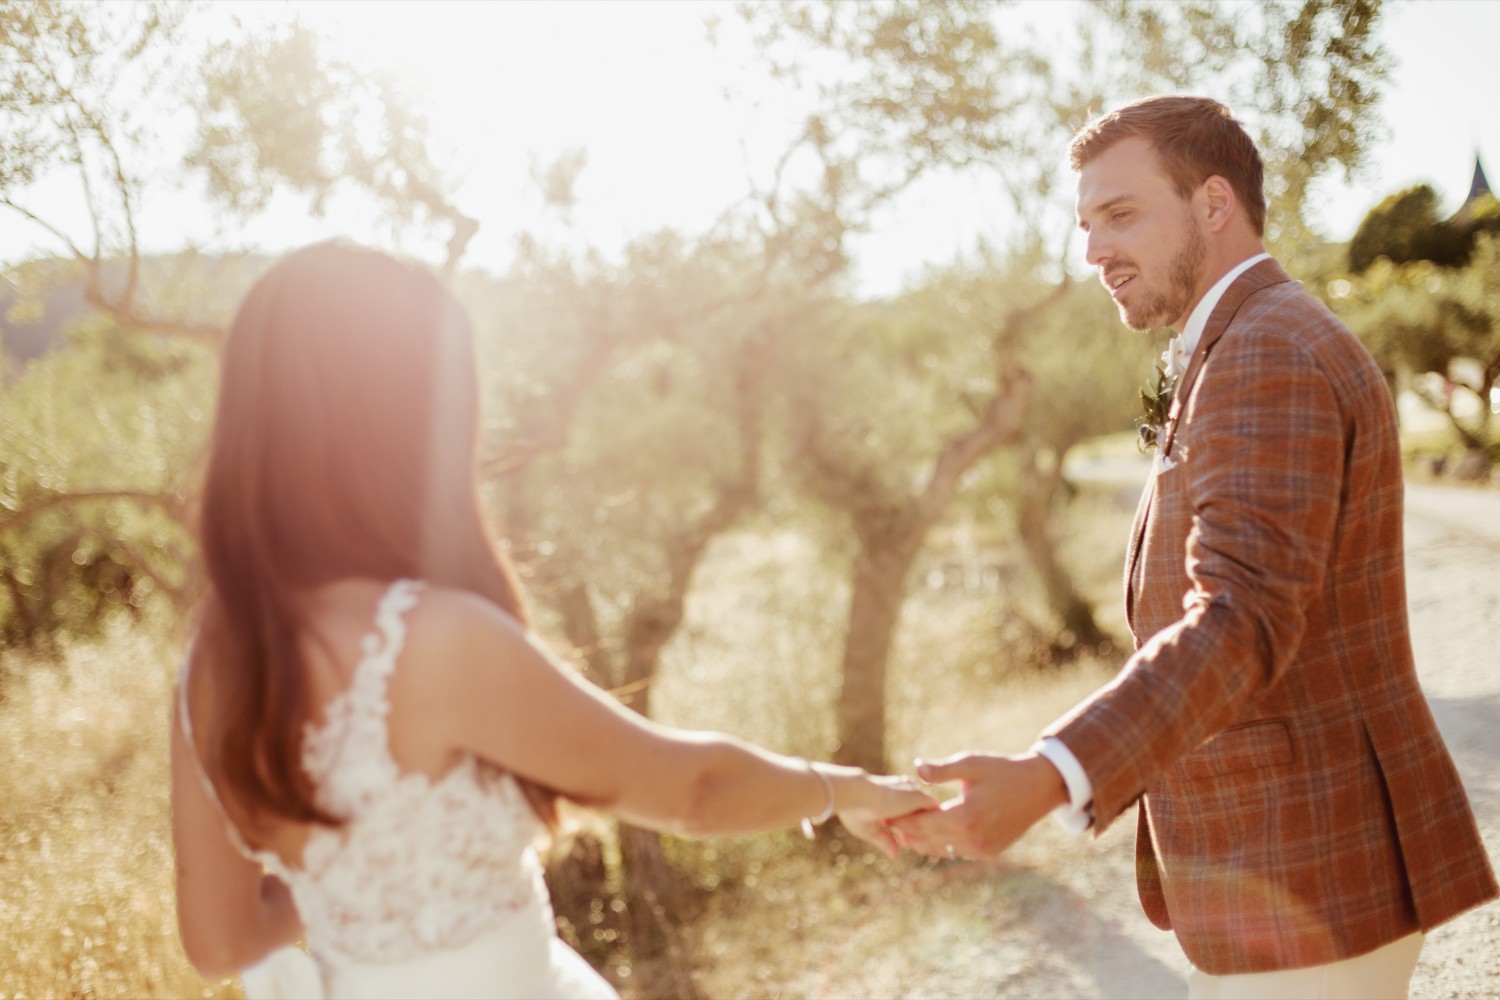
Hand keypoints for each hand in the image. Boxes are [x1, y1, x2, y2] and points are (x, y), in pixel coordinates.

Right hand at [831, 771, 936, 859]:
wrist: (855, 794)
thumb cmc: (854, 811)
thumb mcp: (870, 829)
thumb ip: (885, 840)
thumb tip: (895, 855)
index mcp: (887, 795)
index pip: (903, 810)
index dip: (905, 828)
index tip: (905, 844)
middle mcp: (900, 791)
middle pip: (916, 811)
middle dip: (918, 830)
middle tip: (920, 850)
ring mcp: (910, 793)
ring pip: (926, 812)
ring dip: (925, 829)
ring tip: (923, 849)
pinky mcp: (920, 797)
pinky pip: (933, 812)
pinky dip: (931, 825)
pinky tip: (928, 840)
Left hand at [884, 752, 1065, 859]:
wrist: (1038, 787)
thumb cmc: (1002, 771)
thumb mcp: (971, 764)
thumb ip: (941, 770)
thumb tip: (916, 769)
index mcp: (965, 818)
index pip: (923, 825)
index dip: (902, 821)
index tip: (886, 815)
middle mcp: (973, 840)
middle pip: (928, 841)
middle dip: (908, 832)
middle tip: (888, 824)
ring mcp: (982, 850)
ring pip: (942, 850)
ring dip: (924, 840)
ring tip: (905, 830)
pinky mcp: (990, 853)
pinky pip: (958, 851)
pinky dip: (943, 843)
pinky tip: (931, 832)